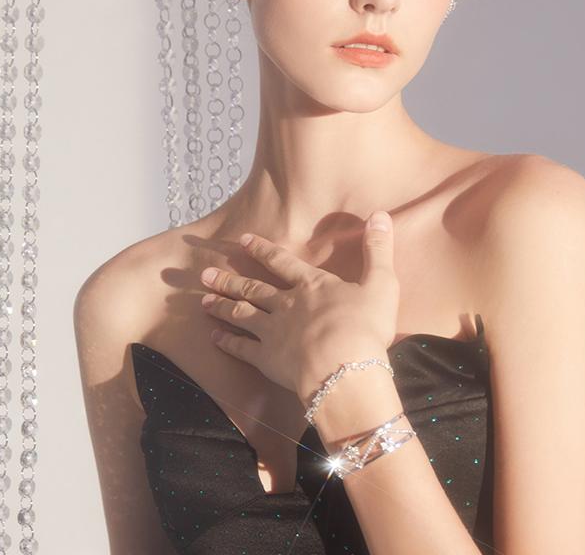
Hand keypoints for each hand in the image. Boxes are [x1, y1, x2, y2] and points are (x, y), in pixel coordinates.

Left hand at [199, 211, 400, 405]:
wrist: (345, 370)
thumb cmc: (365, 327)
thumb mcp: (381, 283)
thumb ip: (378, 250)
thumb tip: (381, 215)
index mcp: (312, 285)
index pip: (283, 262)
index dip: (263, 250)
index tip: (244, 241)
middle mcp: (287, 304)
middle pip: (254, 289)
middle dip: (230, 280)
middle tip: (206, 274)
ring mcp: (273, 332)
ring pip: (242, 314)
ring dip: (222, 306)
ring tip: (203, 300)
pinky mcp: (267, 360)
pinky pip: (242, 348)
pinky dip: (227, 342)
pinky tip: (214, 338)